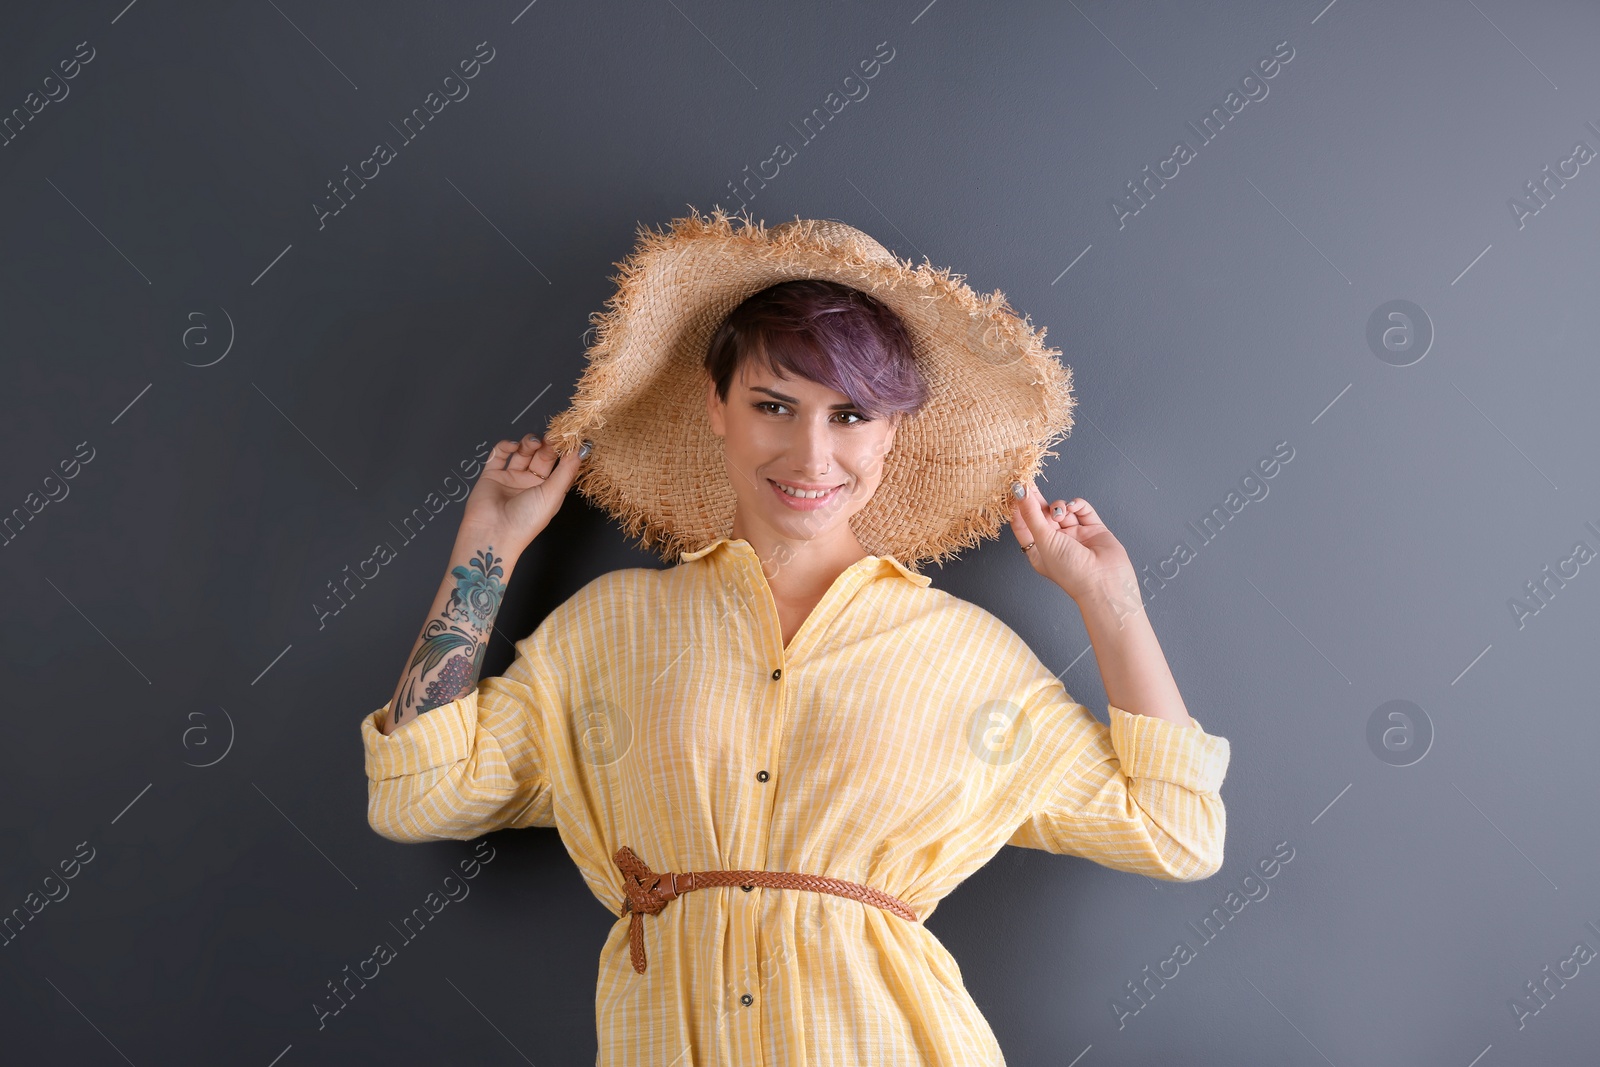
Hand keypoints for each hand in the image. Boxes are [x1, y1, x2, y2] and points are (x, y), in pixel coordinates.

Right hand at [460, 431, 587, 549]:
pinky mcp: (492, 475)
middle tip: (552, 436)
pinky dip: (505, 446)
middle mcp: (531, 484)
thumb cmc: (525, 522)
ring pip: (522, 453)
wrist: (493, 533)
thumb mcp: (552, 495)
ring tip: (533, 442)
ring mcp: (511, 478)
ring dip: (528, 443)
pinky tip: (512, 446)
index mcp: (549, 492)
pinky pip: (499, 454)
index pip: (561, 466)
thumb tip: (581, 450)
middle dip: (548, 445)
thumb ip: (566, 470)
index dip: (566, 452)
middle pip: (542, 456)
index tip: (571, 437)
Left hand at [1007, 481, 1133, 602]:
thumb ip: (1031, 514)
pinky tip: (1073, 508)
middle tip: (1030, 482)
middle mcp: (1056, 542)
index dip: (1019, 507)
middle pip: (1042, 514)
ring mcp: (1075, 535)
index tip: (1015, 488)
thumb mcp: (1043, 540)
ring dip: (1059, 507)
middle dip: (1037, 500)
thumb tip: (1019, 492)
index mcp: (1039, 550)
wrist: (1105, 582)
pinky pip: (1082, 510)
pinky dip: (1077, 505)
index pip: (1024, 524)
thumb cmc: (1070, 570)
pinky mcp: (1093, 529)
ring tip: (1060, 513)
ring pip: (1062, 510)